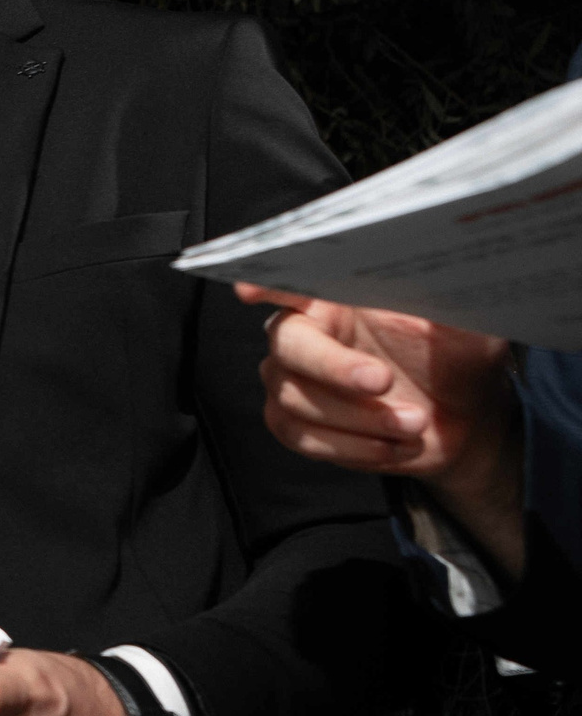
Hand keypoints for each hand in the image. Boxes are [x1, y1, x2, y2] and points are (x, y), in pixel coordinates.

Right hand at [237, 284, 524, 575]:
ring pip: (295, 397)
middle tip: (383, 381)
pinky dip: (351, 446)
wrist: (466, 419)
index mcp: (337, 296)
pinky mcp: (296, 423)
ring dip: (360, 418)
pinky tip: (394, 445)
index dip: (265, 286)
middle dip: (334, 367)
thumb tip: (431, 270)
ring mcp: (293, 380)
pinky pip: (302, 436)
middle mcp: (304, 333)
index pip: (291, 283)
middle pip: (289, 345)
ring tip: (416, 423)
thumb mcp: (462, 323)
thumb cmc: (459, 358)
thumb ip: (440, 298)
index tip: (249, 290)